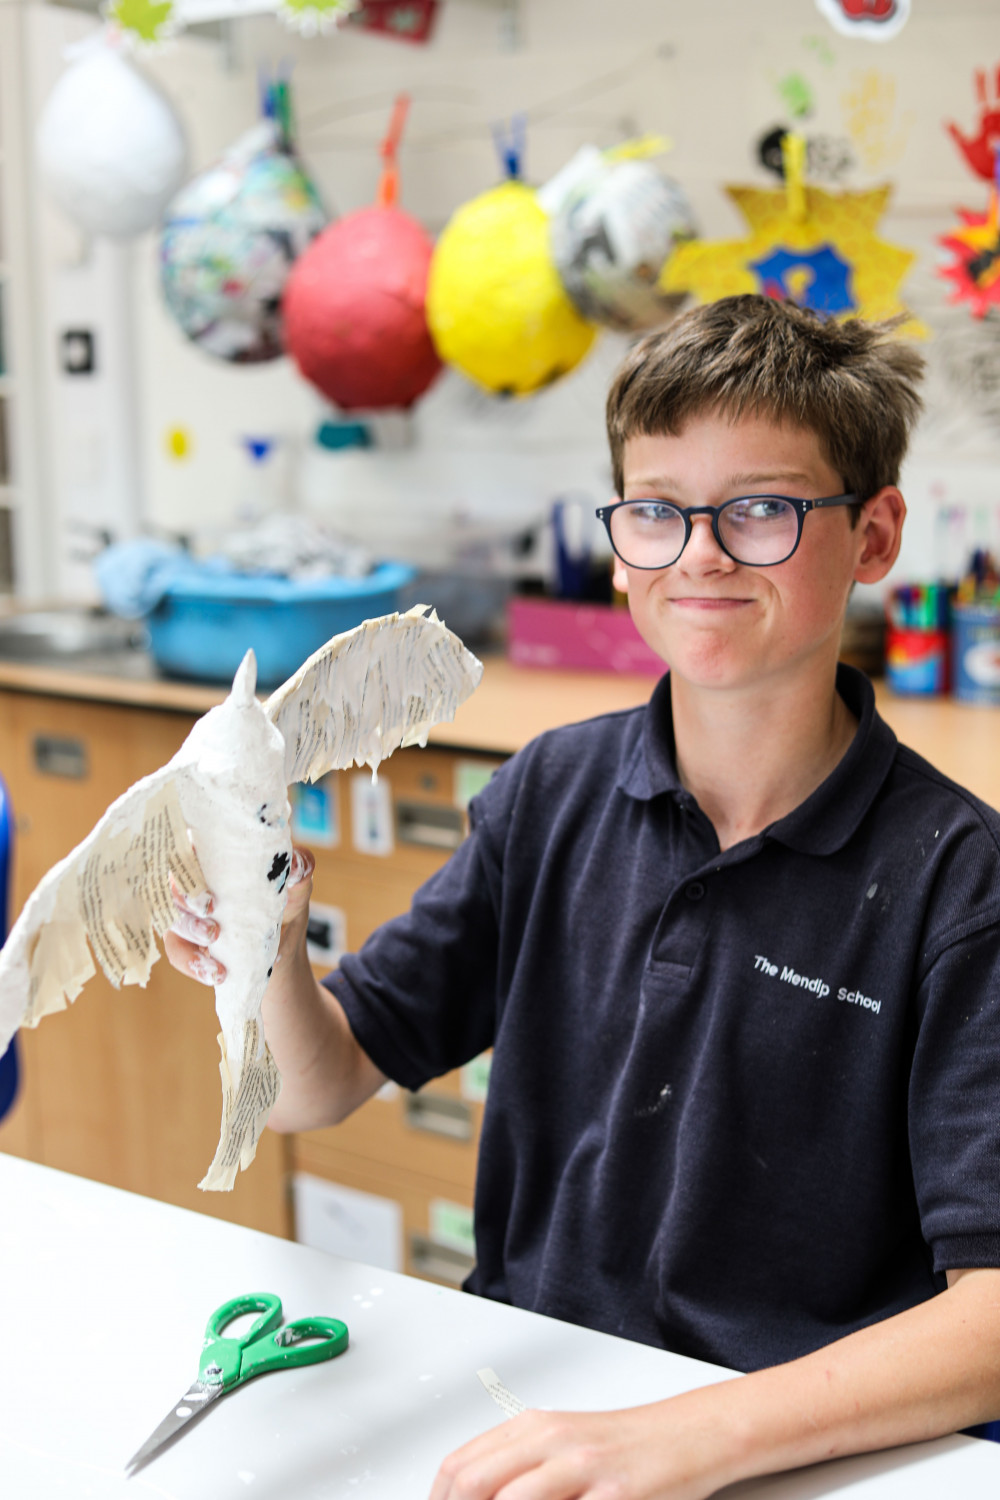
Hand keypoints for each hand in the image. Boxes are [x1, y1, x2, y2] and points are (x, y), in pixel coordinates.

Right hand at [163, 846, 315, 985]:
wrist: (284, 950)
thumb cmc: (285, 904)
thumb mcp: (297, 887)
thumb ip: (300, 870)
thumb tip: (295, 863)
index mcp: (219, 857)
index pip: (192, 844)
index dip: (190, 854)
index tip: (208, 866)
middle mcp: (197, 881)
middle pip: (174, 880)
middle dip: (186, 895)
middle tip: (210, 908)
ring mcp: (188, 912)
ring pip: (172, 916)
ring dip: (190, 930)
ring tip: (214, 940)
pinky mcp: (186, 941)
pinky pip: (176, 951)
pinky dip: (193, 963)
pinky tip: (216, 973)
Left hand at [429, 1402, 718, 1499]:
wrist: (690, 1435)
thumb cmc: (626, 1445)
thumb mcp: (564, 1445)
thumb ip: (519, 1470)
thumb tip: (470, 1497)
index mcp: (533, 1428)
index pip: (460, 1467)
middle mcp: (552, 1442)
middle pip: (475, 1485)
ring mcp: (584, 1469)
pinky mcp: (617, 1496)